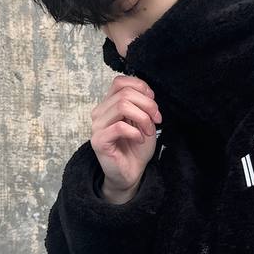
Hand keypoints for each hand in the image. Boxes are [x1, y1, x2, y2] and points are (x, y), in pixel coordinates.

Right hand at [89, 75, 162, 193]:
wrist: (131, 172)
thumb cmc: (136, 146)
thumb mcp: (144, 120)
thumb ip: (143, 103)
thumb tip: (147, 93)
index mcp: (109, 104)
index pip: (120, 82)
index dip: (141, 88)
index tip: (153, 104)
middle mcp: (100, 112)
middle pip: (125, 93)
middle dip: (148, 105)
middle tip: (156, 120)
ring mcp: (97, 126)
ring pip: (122, 106)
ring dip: (143, 118)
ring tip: (148, 131)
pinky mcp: (98, 141)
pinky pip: (119, 127)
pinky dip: (135, 132)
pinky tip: (139, 139)